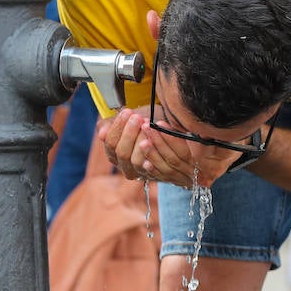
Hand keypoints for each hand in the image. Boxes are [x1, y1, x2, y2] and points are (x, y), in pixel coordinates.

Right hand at [96, 109, 234, 189]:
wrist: (190, 144)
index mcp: (123, 160)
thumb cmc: (158, 131)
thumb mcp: (136, 125)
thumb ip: (119, 126)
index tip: (125, 114)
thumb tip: (100, 129)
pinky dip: (165, 143)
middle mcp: (136, 172)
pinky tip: (161, 130)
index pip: (112, 149)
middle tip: (135, 117)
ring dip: (144, 138)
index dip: (116, 132)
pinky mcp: (176, 177)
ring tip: (146, 123)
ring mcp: (154, 175)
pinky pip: (168, 161)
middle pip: (124, 156)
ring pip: (144, 160)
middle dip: (128, 135)